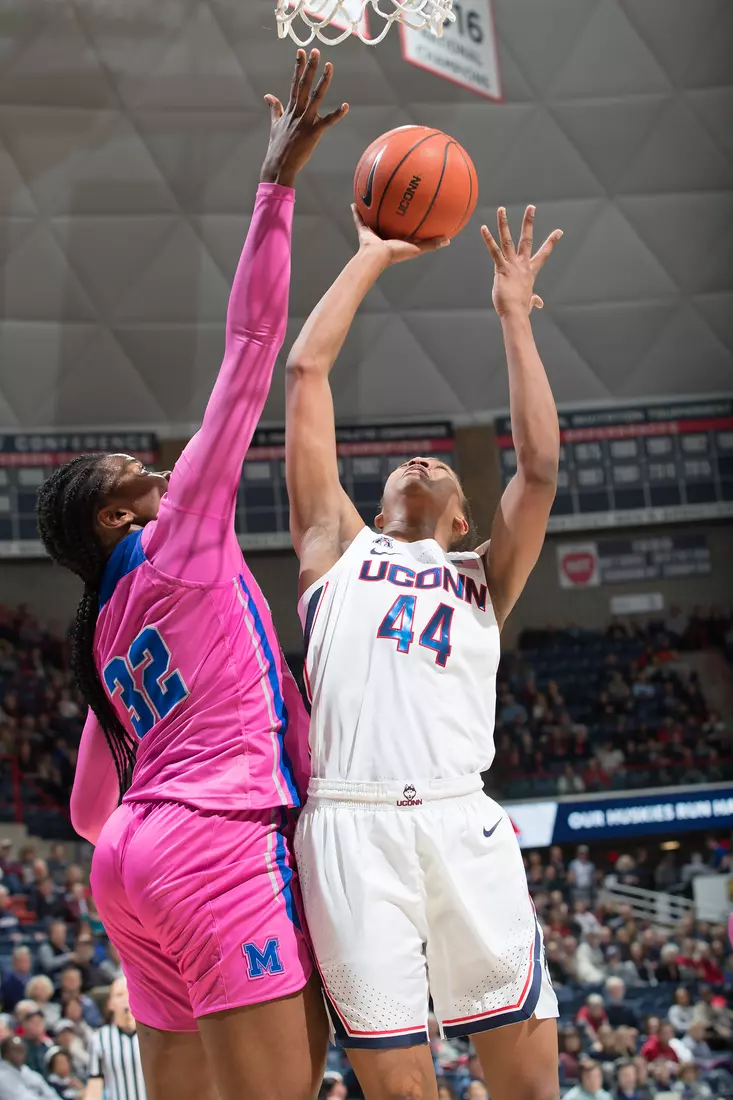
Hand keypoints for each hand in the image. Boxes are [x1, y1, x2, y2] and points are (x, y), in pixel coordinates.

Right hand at [260, 49, 347, 187]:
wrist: (278, 166)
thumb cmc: (277, 147)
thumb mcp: (275, 124)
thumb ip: (275, 108)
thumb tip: (268, 96)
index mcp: (290, 109)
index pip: (295, 83)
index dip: (299, 67)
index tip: (301, 51)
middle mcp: (297, 112)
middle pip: (304, 85)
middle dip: (310, 67)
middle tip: (316, 51)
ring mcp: (305, 122)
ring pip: (315, 97)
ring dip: (323, 81)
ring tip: (329, 66)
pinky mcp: (313, 133)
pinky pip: (327, 122)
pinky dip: (337, 114)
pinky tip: (345, 106)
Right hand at [351, 205, 449, 266]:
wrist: (376, 256)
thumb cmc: (396, 253)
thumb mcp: (416, 247)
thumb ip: (431, 244)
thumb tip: (448, 240)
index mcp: (397, 241)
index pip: (405, 231)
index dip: (409, 223)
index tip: (414, 213)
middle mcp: (385, 237)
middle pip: (388, 222)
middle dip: (390, 214)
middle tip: (393, 201)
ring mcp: (374, 234)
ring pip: (373, 219)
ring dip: (372, 210)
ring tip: (372, 197)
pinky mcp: (363, 232)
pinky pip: (359, 219)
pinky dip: (356, 212)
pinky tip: (355, 201)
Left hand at [481, 206, 561, 318]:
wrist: (516, 314)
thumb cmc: (520, 309)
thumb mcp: (529, 302)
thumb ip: (534, 300)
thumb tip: (539, 303)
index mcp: (530, 271)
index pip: (543, 254)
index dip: (551, 243)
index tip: (559, 231)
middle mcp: (522, 265)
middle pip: (526, 239)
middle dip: (528, 222)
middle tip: (531, 207)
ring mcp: (512, 265)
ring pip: (508, 240)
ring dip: (504, 224)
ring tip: (501, 209)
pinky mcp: (501, 269)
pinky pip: (494, 252)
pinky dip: (489, 240)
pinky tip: (484, 228)